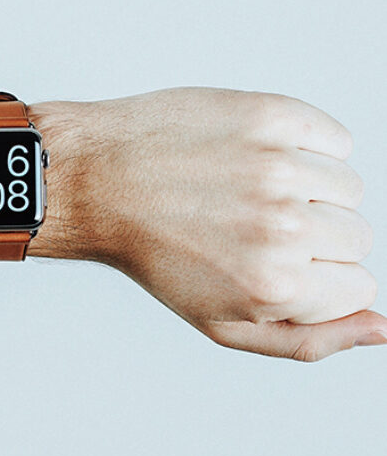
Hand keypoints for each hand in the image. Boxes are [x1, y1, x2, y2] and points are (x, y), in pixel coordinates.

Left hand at [33, 87, 386, 360]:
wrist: (97, 182)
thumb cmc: (155, 254)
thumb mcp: (220, 322)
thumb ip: (307, 340)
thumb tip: (384, 329)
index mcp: (275, 286)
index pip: (359, 286)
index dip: (315, 279)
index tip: (268, 263)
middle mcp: (283, 228)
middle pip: (357, 236)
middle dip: (312, 238)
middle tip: (245, 227)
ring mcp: (277, 166)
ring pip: (347, 187)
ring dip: (306, 192)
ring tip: (244, 192)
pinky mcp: (269, 116)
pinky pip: (333, 138)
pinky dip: (305, 148)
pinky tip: (252, 158)